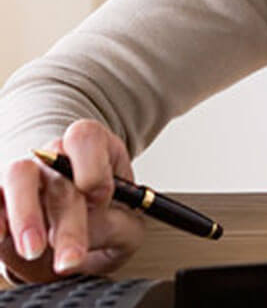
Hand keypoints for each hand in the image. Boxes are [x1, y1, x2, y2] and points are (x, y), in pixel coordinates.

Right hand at [0, 119, 144, 282]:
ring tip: (35, 250)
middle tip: (72, 257)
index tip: (99, 197)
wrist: (78, 239)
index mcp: (96, 149)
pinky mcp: (1, 196)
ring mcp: (25, 173)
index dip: (92, 165)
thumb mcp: (126, 227)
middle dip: (67, 220)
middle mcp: (57, 155)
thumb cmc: (108, 223)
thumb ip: (116, 225)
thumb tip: (93, 225)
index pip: (86, 137)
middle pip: (57, 170)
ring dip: (26, 215)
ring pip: (18, 174)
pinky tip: (2, 237)